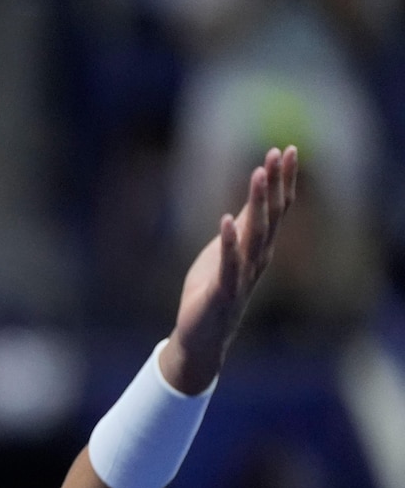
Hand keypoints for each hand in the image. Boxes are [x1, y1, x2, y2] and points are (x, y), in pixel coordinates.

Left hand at [162, 146, 297, 393]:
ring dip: (256, 203)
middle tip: (280, 151)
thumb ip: (240, 231)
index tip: (287, 149)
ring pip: (254, 234)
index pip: (276, 208)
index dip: (282, 180)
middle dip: (275, 183)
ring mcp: (241, 275)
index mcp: (258, 248)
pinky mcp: (221, 291)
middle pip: (271, 215)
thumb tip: (247, 205)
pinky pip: (227, 263)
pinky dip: (229, 242)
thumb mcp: (224, 253)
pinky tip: (227, 220)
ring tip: (257, 173)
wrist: (200, 338)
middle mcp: (257, 259)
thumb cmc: (211, 293)